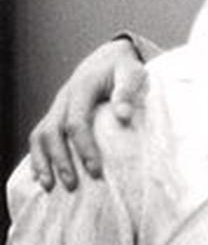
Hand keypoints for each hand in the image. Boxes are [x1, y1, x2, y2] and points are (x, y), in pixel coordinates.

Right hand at [28, 39, 147, 191]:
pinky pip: (39, 136)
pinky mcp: (56, 114)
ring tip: (49, 187)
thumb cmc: (124, 68)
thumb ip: (127, 91)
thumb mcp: (132, 72)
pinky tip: (41, 175)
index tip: (96, 170)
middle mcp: (64, 98)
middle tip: (72, 185)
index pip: (76, 122)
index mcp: (82, 87)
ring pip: (39, 135)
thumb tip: (124, 115)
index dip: (84, 148)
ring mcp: (57, 106)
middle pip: (52, 132)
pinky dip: (38, 156)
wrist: (109, 57)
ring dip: (42, 162)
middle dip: (60, 161)